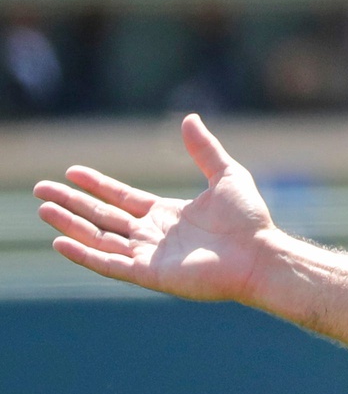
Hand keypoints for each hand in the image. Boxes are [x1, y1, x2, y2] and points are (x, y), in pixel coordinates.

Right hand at [34, 114, 276, 302]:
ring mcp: (150, 256)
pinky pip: (109, 264)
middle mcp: (154, 235)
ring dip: (71, 225)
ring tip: (44, 209)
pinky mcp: (150, 275)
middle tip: (41, 189)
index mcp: (168, 215)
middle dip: (72, 203)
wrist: (260, 254)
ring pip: (100, 238)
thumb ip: (204, 149)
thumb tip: (190, 118)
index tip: (71, 172)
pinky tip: (60, 242)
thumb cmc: (249, 219)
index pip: (122, 198)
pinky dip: (84, 254)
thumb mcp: (226, 174)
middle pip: (103, 217)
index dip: (96, 186)